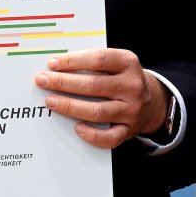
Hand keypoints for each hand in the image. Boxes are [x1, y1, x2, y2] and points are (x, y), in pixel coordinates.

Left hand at [37, 48, 169, 147]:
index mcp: (129, 63)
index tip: (52, 63)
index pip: (99, 59)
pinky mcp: (129, 130)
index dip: (73, 61)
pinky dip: (91, 135)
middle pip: (94, 85)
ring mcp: (132, 110)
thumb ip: (94, 62)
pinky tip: (76, 127)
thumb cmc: (123, 79)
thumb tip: (58, 66)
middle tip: (43, 81)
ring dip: (70, 106)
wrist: (152, 102)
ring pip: (97, 111)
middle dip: (64, 83)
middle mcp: (133, 86)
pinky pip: (109, 137)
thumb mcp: (117, 63)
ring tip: (50, 101)